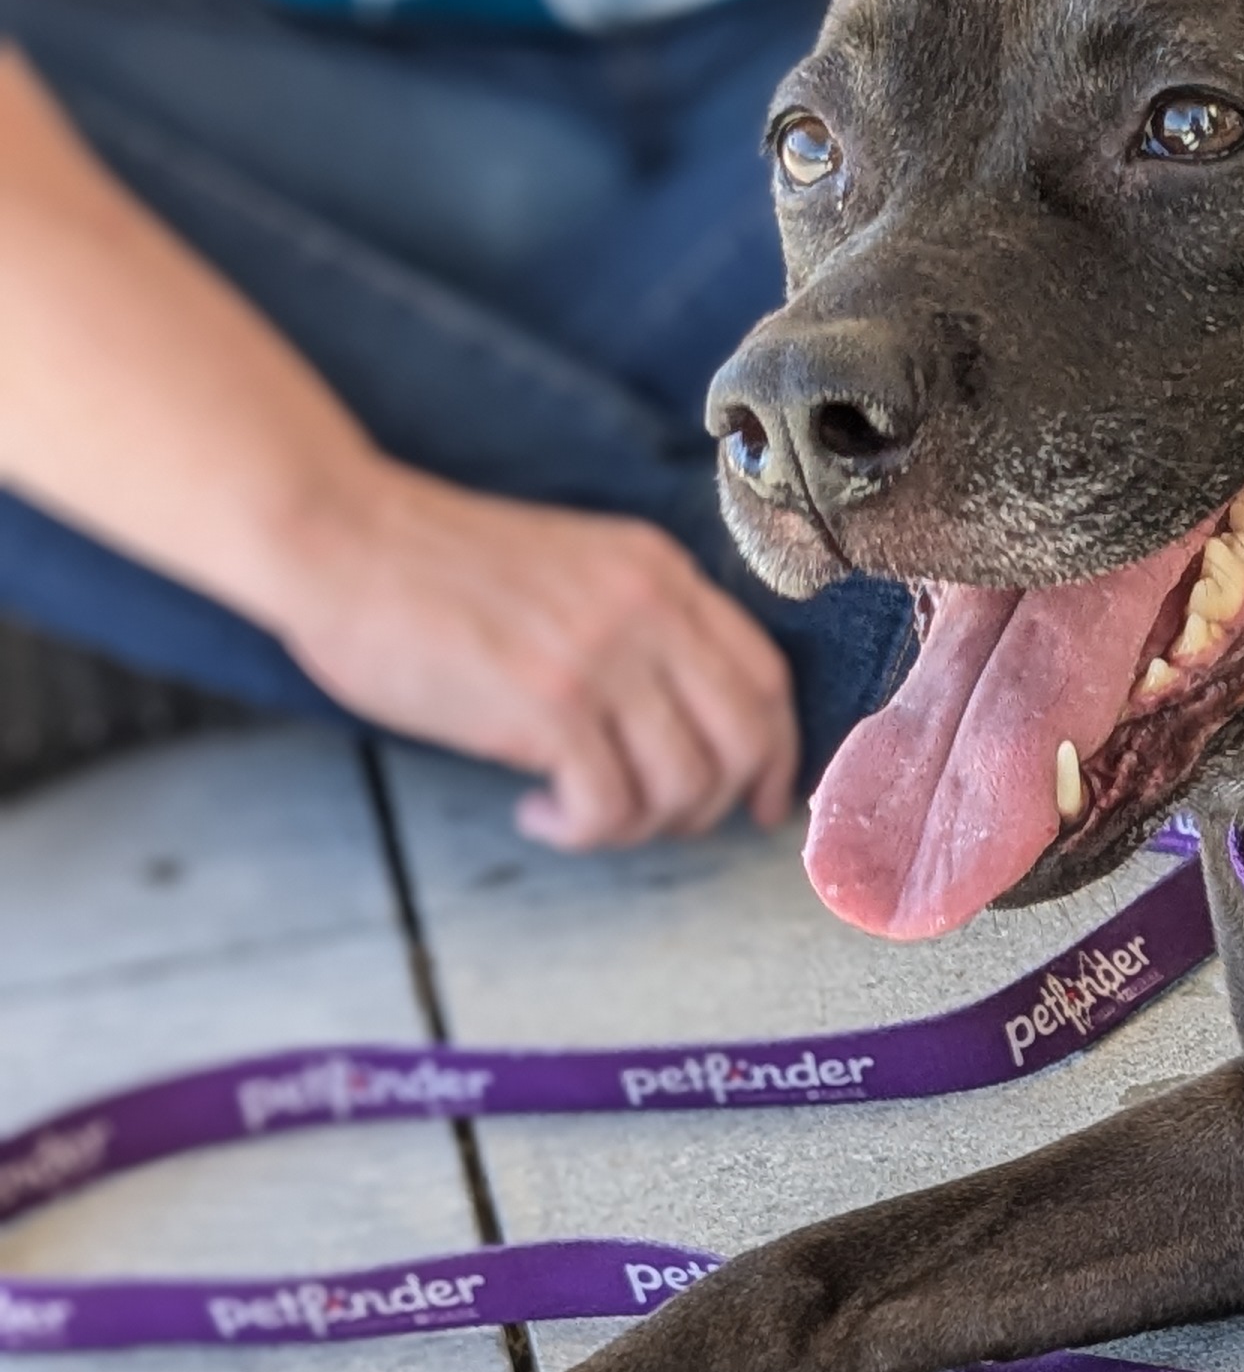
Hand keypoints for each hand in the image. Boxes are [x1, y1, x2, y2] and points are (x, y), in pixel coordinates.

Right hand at [274, 460, 799, 847]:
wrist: (337, 540)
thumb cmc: (431, 568)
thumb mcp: (567, 570)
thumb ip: (633, 628)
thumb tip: (677, 727)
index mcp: (658, 571)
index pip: (764, 674)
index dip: (778, 751)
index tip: (763, 798)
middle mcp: (648, 608)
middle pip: (745, 738)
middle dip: (719, 803)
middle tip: (666, 824)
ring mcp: (602, 655)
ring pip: (685, 784)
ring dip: (639, 825)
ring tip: (578, 813)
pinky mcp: (549, 703)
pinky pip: (610, 806)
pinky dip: (582, 831)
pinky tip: (536, 812)